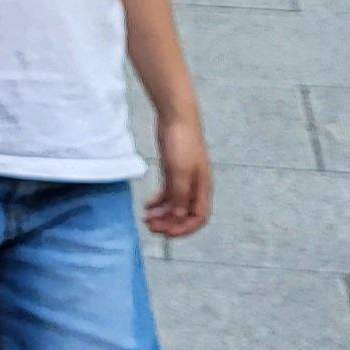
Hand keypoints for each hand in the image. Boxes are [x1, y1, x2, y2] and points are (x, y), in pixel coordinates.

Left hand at [142, 116, 213, 237]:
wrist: (176, 116)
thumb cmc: (181, 142)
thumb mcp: (179, 171)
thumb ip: (180, 195)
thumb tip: (179, 217)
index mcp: (203, 187)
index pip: (199, 218)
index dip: (184, 229)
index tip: (165, 233)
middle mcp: (196, 186)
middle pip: (186, 214)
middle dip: (169, 223)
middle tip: (150, 227)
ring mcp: (184, 178)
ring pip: (175, 204)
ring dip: (162, 214)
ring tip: (146, 219)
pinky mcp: (173, 170)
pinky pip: (168, 193)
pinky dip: (158, 201)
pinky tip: (147, 206)